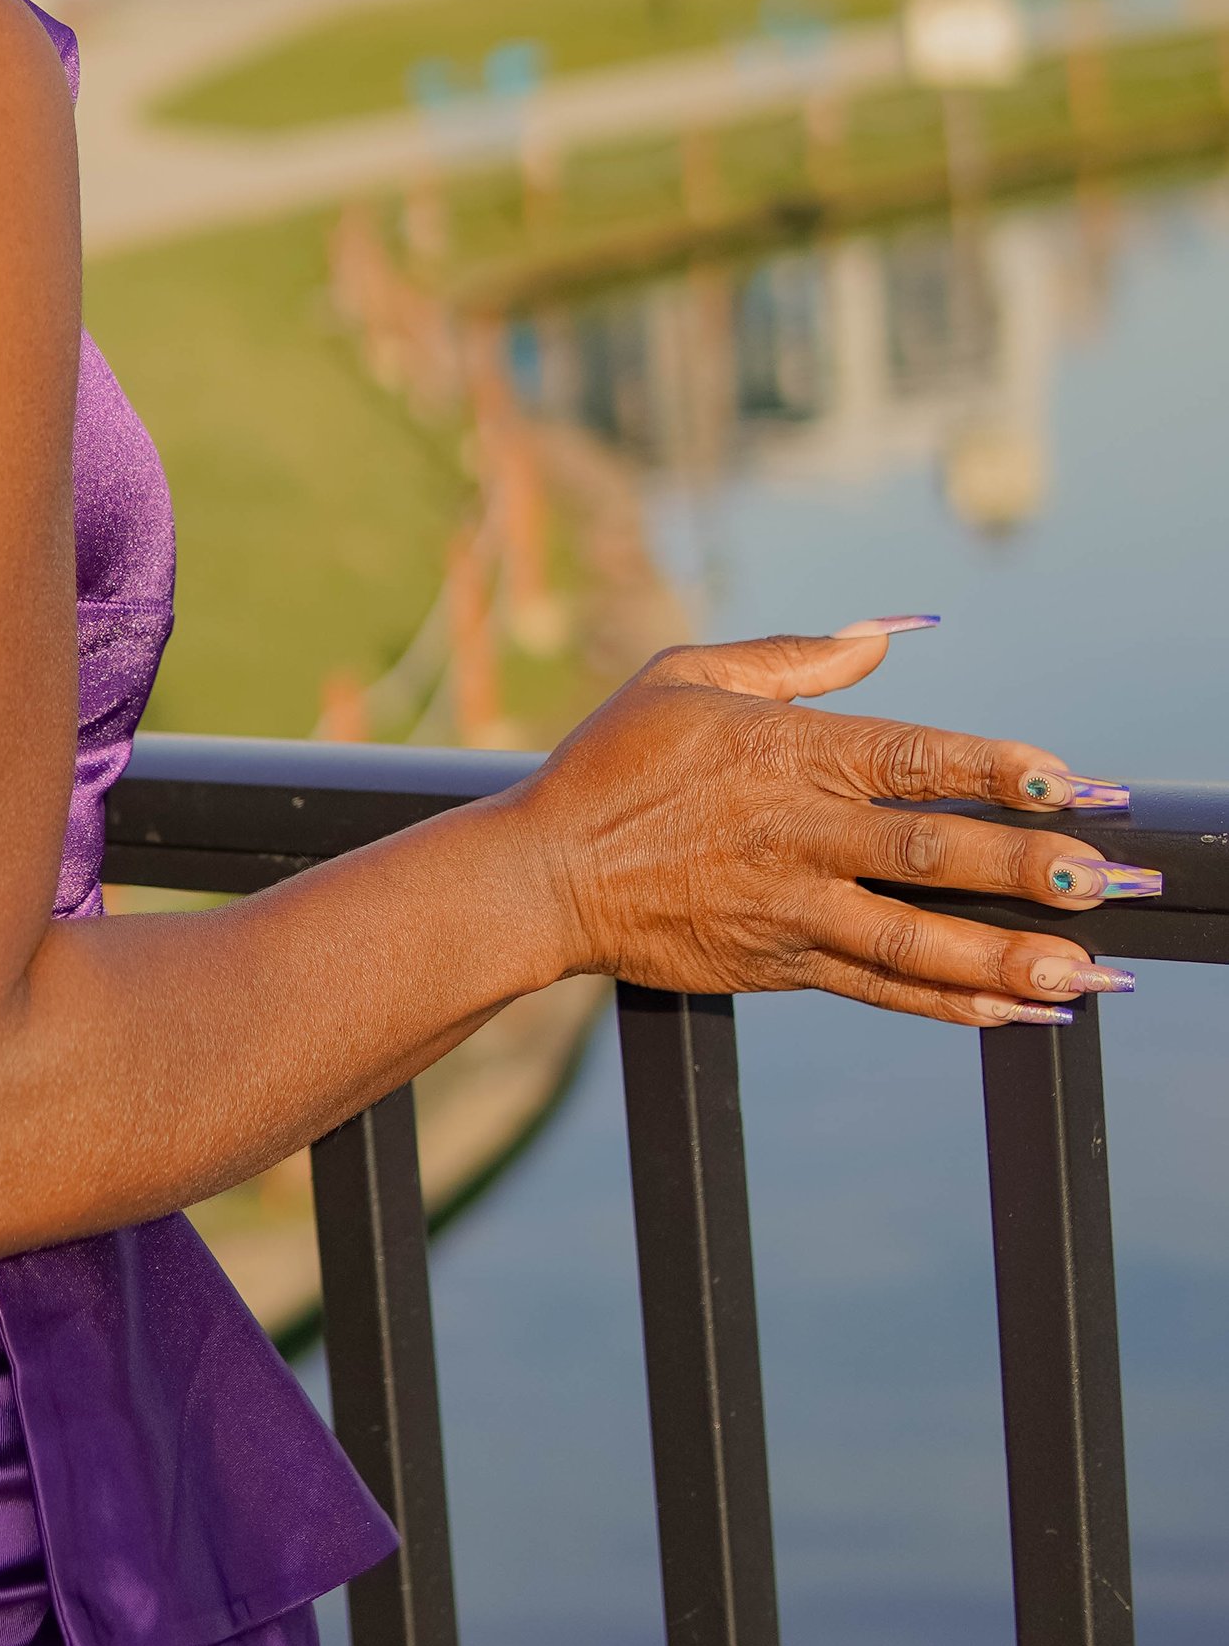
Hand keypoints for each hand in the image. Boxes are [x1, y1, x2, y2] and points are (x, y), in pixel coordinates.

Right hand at [508, 628, 1135, 1025]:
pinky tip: (1015, 1009)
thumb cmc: (612, 761)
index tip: (1066, 780)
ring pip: (914, 938)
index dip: (993, 769)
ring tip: (1084, 970)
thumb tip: (884, 636)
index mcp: (782, 751)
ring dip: (1005, 955)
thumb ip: (793, 658)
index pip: (909, 757)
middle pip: (929, 852)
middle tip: (1103, 878)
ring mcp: (789, 905)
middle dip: (1024, 866)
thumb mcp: (687, 676)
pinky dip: (950, 1003)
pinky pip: (878, 989)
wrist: (543, 874)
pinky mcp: (778, 963)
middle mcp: (795, 832)